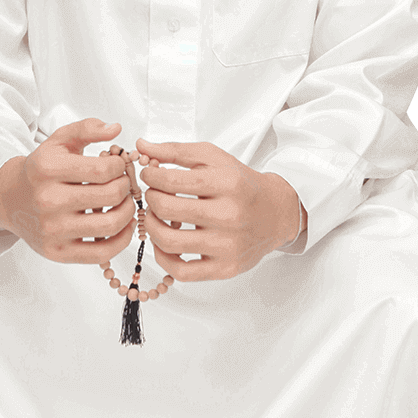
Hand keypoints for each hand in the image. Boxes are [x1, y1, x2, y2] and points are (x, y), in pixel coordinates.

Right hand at [0, 119, 136, 263]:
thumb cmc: (41, 170)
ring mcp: (52, 229)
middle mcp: (48, 200)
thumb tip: (116, 128)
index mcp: (49, 168)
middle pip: (110, 195)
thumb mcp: (59, 140)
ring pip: (110, 225)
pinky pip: (102, 253)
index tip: (118, 165)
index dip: (120, 166)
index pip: (104, 169)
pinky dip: (121, 240)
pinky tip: (122, 226)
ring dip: (128, 212)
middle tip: (124, 183)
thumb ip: (88, 128)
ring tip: (124, 203)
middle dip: (126, 187)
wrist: (11, 199)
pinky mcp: (58, 252)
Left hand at [135, 138, 299, 281]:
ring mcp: (227, 245)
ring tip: (155, 217)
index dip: (150, 177)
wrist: (275, 213)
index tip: (149, 175)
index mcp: (226, 183)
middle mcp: (229, 215)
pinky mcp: (225, 268)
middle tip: (152, 195)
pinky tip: (164, 242)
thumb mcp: (213, 158)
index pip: (172, 180)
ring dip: (151, 227)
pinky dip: (163, 257)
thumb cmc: (241, 184)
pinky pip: (181, 272)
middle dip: (149, 199)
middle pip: (167, 209)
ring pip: (169, 242)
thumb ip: (175, 151)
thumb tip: (142, 145)